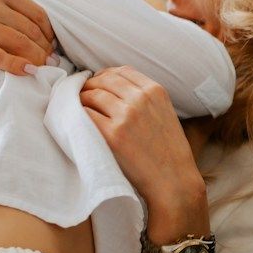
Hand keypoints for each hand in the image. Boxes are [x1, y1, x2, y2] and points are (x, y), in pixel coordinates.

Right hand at [0, 0, 56, 76]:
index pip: (36, 13)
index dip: (48, 31)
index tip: (51, 42)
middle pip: (30, 31)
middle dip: (45, 48)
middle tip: (50, 59)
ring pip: (18, 44)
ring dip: (36, 58)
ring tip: (42, 67)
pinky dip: (16, 66)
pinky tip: (27, 72)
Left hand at [80, 66, 208, 233]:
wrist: (173, 181)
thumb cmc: (169, 152)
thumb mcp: (166, 114)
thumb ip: (146, 99)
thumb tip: (115, 89)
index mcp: (156, 91)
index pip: (122, 71)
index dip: (106, 75)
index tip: (99, 84)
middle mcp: (141, 99)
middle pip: (104, 79)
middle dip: (90, 85)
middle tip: (82, 96)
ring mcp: (126, 116)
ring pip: (92, 95)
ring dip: (82, 100)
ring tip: (79, 109)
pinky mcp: (112, 134)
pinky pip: (86, 114)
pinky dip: (79, 115)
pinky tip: (79, 122)